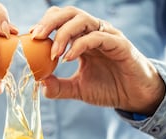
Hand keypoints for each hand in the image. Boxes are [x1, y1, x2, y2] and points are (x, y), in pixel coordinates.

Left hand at [30, 6, 164, 115]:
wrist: (134, 97)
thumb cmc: (108, 88)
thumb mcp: (78, 89)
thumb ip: (59, 86)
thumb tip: (39, 83)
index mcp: (82, 39)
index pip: (61, 21)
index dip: (45, 25)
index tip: (30, 38)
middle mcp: (93, 33)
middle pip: (69, 14)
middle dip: (50, 21)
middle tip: (35, 36)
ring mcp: (107, 36)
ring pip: (83, 20)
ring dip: (64, 33)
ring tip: (53, 52)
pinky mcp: (119, 44)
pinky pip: (98, 37)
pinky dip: (81, 44)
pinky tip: (69, 58)